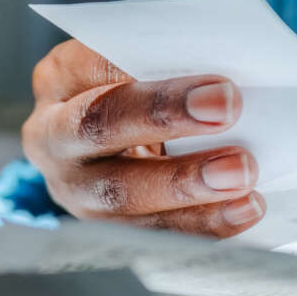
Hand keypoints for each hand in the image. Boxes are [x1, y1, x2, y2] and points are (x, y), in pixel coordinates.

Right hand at [22, 39, 264, 235]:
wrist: (118, 139)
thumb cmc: (138, 90)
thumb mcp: (138, 65)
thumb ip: (168, 62)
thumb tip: (224, 77)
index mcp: (59, 78)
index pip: (98, 68)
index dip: (154, 76)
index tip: (219, 86)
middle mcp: (52, 135)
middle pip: (99, 127)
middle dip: (165, 119)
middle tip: (227, 113)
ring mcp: (71, 187)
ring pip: (120, 194)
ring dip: (187, 186)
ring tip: (243, 176)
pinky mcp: (101, 227)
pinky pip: (150, 233)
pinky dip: (202, 223)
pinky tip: (243, 209)